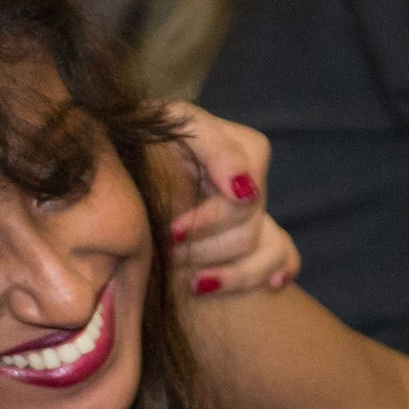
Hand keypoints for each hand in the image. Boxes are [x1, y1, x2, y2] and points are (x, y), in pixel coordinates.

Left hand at [160, 102, 296, 297]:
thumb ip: (215, 148)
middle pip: (248, 233)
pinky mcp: (255, 233)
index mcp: (244, 149)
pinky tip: (273, 284)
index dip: (206, 222)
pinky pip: (283, 254)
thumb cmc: (147, 134)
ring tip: (193, 283)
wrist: (125, 151)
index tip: (172, 234)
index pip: (241, 202)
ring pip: (267, 251)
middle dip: (206, 250)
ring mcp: (256, 210)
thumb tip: (244, 192)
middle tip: (168, 257)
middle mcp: (252, 182)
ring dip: (231, 274)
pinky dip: (282, 268)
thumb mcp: (176, 124)